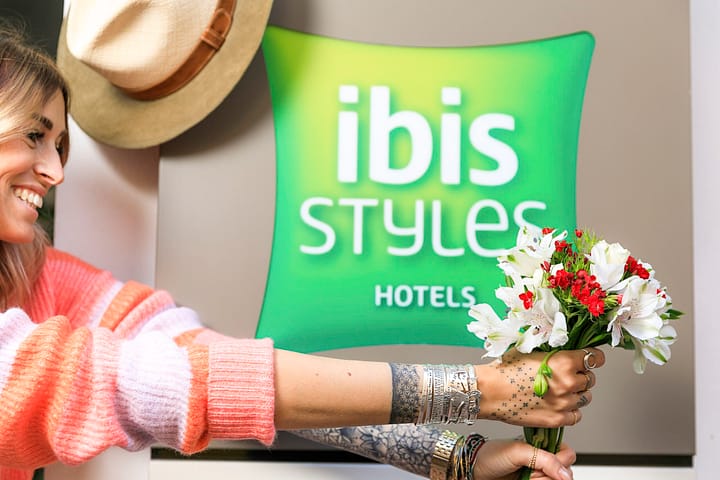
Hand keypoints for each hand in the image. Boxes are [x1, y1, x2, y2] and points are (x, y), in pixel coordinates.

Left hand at [472, 440, 575, 479]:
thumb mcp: (518, 452)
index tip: (543, 465)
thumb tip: (565, 474)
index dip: (560, 462)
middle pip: (564, 473)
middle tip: (530, 473)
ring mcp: (539, 474)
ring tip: (525, 477)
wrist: (475, 471)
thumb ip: (544, 459)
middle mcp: (543, 461)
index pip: (568, 455)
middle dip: (547, 475)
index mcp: (542, 446)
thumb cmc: (491, 456)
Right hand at [475, 347, 604, 426]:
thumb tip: (565, 351)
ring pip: (586, 397)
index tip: (590, 358)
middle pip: (590, 378)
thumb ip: (553, 352)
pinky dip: (571, 410)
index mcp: (564, 361)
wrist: (490, 391)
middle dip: (581, 375)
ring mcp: (564, 403)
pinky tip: (558, 404)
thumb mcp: (530, 350)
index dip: (593, 357)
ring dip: (577, 393)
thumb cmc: (505, 369)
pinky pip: (576, 415)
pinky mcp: (557, 419)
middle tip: (566, 375)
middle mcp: (568, 382)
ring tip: (559, 390)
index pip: (595, 358)